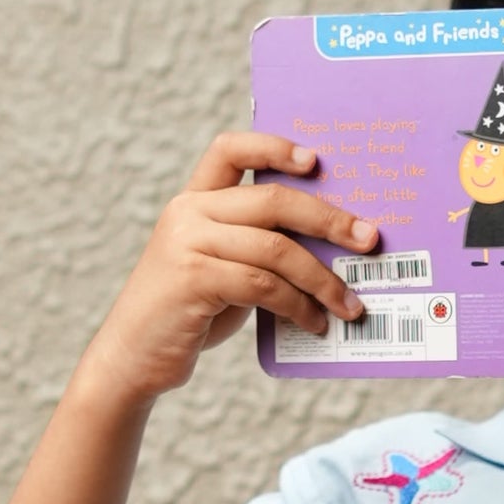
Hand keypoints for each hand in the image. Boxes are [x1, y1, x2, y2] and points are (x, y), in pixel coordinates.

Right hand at [88, 132, 378, 401]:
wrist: (134, 357)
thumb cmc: (189, 313)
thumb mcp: (222, 268)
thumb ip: (257, 248)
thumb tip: (331, 251)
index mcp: (194, 200)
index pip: (229, 149)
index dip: (274, 147)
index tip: (317, 160)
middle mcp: (188, 212)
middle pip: (273, 199)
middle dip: (329, 219)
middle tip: (369, 240)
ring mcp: (188, 243)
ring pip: (276, 249)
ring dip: (322, 280)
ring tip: (349, 306)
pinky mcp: (193, 279)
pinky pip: (264, 286)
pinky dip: (298, 306)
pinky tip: (314, 323)